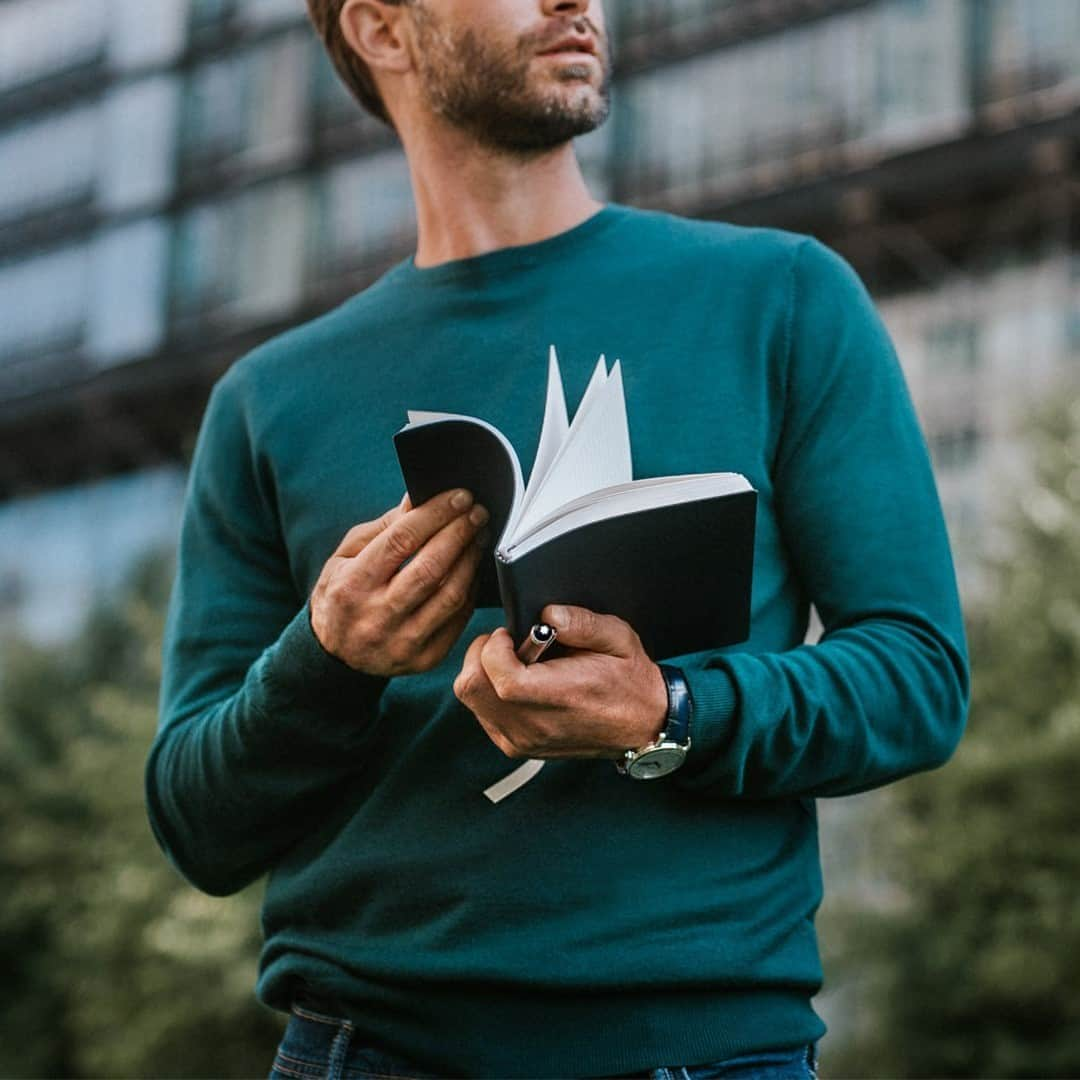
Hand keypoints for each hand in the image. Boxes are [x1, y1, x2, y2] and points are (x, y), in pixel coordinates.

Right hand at [310, 488, 488, 676]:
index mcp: (352, 584)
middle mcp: (377, 617)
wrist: (336, 655)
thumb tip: (420, 499)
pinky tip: (472, 568)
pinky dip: (470, 589)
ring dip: (471, 559)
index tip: (459, 497)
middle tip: (477, 512)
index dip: (436, 514)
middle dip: (460, 533)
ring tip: (479, 536)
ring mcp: (403, 642)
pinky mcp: (424, 658)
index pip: (401, 541)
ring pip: (451, 595)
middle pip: (431, 568)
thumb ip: (384, 528)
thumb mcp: (346, 556)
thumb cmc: (342, 594)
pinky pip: (459, 619)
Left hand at [453, 605, 668, 759]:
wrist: (642, 725)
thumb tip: (548, 614)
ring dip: (484, 672)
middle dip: (482, 654)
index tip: (510, 633)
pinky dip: (488, 691)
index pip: (500, 676)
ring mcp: (521, 740)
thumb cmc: (628, 681)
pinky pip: (481, 712)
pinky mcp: (516, 746)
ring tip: (516, 662)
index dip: (494, 647)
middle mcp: (535, 725)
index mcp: (560, 697)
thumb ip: (582, 622)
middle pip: (472, 688)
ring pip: (471, 700)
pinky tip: (516, 681)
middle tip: (508, 643)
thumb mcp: (618, 637)